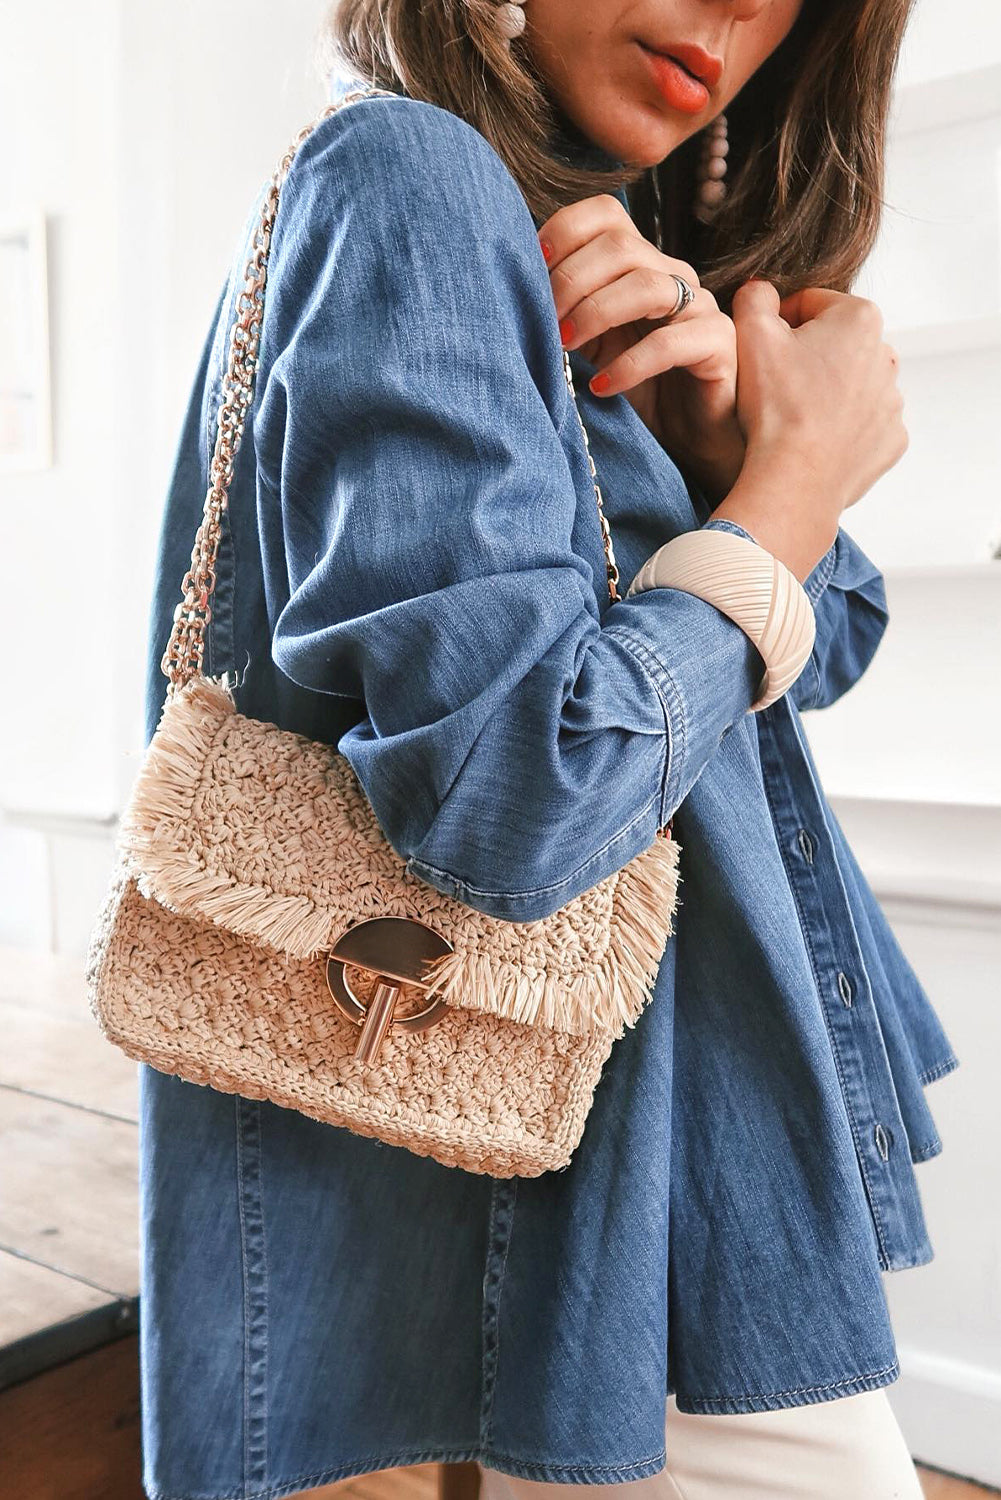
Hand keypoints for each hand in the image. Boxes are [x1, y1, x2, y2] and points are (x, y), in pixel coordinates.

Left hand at [535, 195, 744, 501]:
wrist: (692, 434)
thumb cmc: (636, 385)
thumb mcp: (590, 343)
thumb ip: (564, 311)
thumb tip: (512, 292)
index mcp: (640, 262)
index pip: (607, 215)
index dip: (566, 231)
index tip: (532, 265)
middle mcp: (672, 274)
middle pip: (621, 247)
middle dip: (571, 281)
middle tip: (545, 320)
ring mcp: (700, 305)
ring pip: (647, 286)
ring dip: (596, 313)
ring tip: (566, 345)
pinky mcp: (718, 343)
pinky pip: (671, 342)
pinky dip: (629, 365)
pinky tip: (602, 386)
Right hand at [731, 279, 906, 515]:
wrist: (794, 478)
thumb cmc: (776, 406)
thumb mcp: (749, 333)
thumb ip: (754, 297)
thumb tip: (761, 291)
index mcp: (859, 318)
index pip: (809, 304)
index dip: (777, 323)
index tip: (762, 351)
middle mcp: (887, 355)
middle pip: (834, 344)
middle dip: (806, 358)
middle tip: (775, 386)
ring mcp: (893, 402)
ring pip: (850, 384)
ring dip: (825, 392)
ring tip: (793, 415)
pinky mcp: (891, 440)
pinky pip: (863, 425)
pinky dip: (841, 429)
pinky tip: (814, 438)